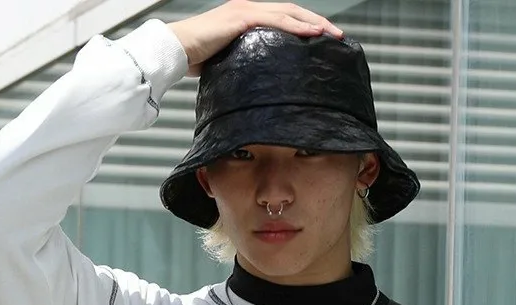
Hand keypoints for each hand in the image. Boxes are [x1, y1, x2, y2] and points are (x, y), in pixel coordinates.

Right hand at [169, 4, 343, 75]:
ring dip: (313, 23)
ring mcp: (246, 11)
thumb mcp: (227, 61)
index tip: (324, 39)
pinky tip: (312, 33)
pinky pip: (276, 20)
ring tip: (332, 34)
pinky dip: (296, 26)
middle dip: (317, 22)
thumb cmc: (196, 58)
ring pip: (288, 13)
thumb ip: (243, 64)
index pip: (283, 18)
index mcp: (247, 17)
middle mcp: (249, 8)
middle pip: (292, 11)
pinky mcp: (241, 18)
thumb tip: (257, 85)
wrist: (176, 50)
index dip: (305, 26)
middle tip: (338, 36)